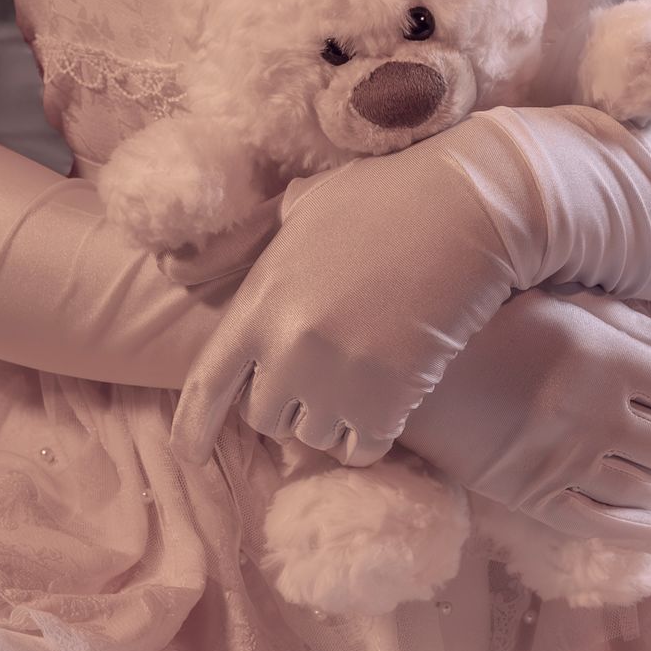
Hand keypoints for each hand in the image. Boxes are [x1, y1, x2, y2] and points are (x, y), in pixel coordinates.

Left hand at [169, 139, 533, 466]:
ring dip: (329, 418)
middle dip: (284, 404)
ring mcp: (338, 380)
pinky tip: (385, 405)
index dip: (193, 425)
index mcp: (258, 304)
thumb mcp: (301, 206)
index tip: (189, 453)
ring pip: (314, 437)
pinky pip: (361, 449)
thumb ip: (250, 244)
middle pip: (264, 418)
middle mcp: (288, 350)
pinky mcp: (388, 400)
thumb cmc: (384, 197)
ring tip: (357, 378)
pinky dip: (368, 436)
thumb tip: (185, 263)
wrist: (464, 209)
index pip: (207, 384)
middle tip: (317, 374)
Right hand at [398, 285, 650, 558]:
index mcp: (608, 362)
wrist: (411, 372)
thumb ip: (614, 319)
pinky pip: (598, 524)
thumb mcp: (553, 300)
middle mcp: (598, 416)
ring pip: (647, 489)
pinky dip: (636, 532)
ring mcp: (568, 462)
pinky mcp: (535, 496)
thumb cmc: (483, 324)